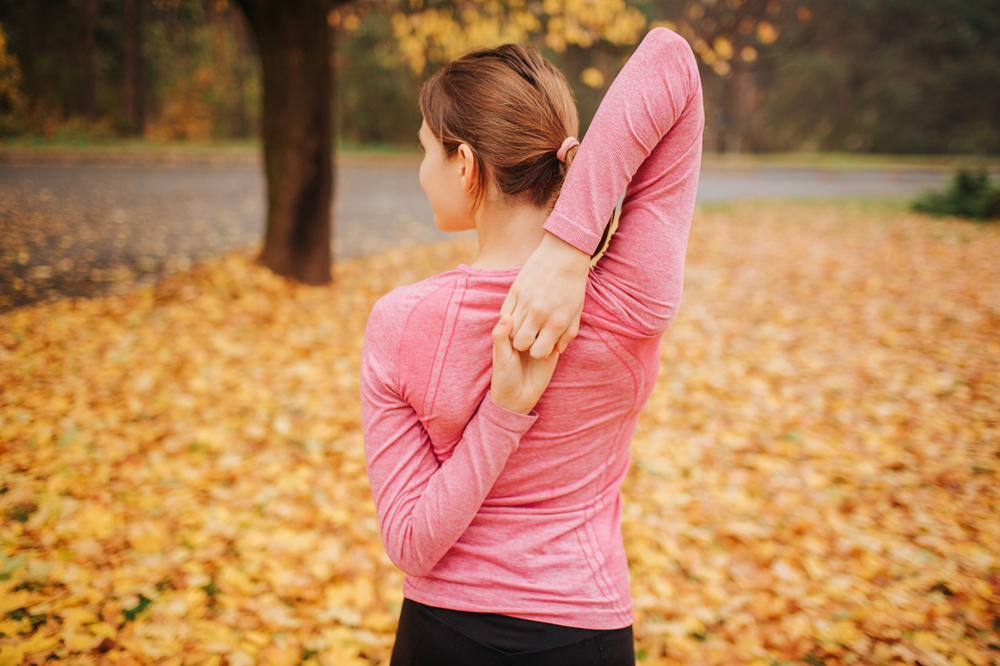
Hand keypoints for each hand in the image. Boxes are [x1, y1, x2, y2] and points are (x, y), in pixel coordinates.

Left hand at [489, 313, 559, 414]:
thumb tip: (506, 315)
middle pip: (536, 316)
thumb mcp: (501, 356)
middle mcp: (527, 333)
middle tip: (545, 310)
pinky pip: (559, 337)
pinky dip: (561, 335)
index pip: (519, 312)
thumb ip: (501, 336)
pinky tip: (559, 336)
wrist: (518, 398)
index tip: (531, 300)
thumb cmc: (504, 376)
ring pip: (548, 324)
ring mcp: (540, 340)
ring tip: (549, 327)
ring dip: (552, 323)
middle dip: (541, 313)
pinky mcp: (552, 350)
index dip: (525, 306)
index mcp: (512, 331)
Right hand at [501, 232, 589, 358]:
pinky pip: (504, 313)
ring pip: (510, 330)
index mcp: (557, 322)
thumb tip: (558, 349)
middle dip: (525, 343)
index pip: (539, 352)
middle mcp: (540, 314)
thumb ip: (568, 333)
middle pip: (521, 343)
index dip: (539, 350)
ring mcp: (525, 302)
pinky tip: (518, 311)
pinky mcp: (515, 290)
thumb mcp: (576, 311)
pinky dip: (509, 317)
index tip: (541, 342)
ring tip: (525, 322)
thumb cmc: (573, 284)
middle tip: (531, 334)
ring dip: (515, 330)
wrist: (564, 253)